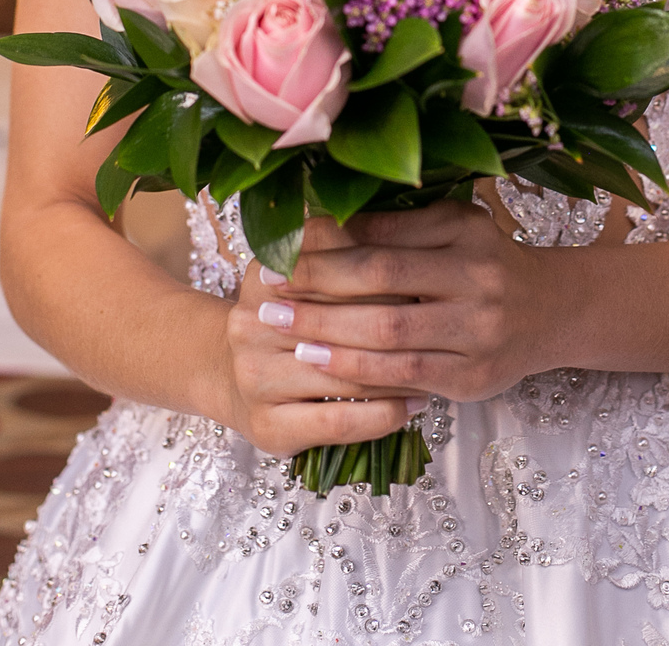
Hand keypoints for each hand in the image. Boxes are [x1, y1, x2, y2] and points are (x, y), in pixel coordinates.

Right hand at [222, 257, 420, 458]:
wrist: (224, 370)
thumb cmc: (287, 317)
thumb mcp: (305, 273)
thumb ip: (345, 252)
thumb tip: (411, 242)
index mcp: (264, 275)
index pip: (335, 268)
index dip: (387, 274)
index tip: (429, 278)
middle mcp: (250, 325)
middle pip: (341, 322)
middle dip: (397, 322)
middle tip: (444, 321)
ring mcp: (255, 378)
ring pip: (344, 375)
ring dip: (398, 373)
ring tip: (437, 364)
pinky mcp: (268, 427)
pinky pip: (338, 423)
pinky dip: (383, 416)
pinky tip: (412, 405)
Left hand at [252, 202, 565, 404]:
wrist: (552, 311)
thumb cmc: (486, 261)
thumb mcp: (452, 227)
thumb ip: (397, 226)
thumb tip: (321, 225)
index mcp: (465, 232)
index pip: (383, 235)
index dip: (327, 242)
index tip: (281, 245)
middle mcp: (476, 278)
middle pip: (381, 280)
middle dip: (317, 284)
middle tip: (267, 287)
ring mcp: (478, 332)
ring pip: (389, 332)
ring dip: (328, 330)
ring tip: (282, 325)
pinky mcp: (473, 378)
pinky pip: (405, 375)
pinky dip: (358, 369)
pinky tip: (320, 361)